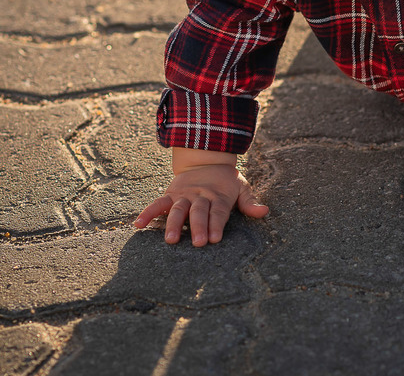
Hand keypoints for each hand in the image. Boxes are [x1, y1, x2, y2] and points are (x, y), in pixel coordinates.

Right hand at [133, 149, 268, 246]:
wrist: (206, 158)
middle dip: (198, 227)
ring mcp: (184, 195)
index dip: (216, 224)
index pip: (218, 212)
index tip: (214, 239)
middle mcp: (200, 196)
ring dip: (174, 224)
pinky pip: (158, 203)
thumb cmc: (226, 181)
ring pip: (177, 209)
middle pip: (198, 212)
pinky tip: (139, 225)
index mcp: (218, 196)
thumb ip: (250, 202)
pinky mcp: (171, 194)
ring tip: (171, 240)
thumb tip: (264, 211)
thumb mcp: (241, 187)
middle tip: (197, 243)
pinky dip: (148, 213)